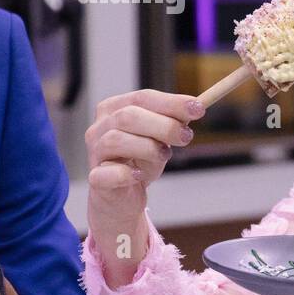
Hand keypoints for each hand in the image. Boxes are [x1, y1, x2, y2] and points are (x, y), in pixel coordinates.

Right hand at [85, 88, 205, 223]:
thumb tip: (195, 107)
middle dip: (164, 126)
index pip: (143, 98)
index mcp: (115, 109)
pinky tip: (138, 175)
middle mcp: (99, 127)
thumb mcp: (161, 138)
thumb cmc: (141, 160)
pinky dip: (125, 174)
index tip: (199, 108)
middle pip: (128, 116)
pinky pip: (106, 173)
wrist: (124, 196)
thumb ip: (174, 121)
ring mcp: (95, 153)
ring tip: (163, 156)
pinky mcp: (95, 179)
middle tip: (186, 137)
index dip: (172, 103)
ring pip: (116, 140)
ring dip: (148, 148)